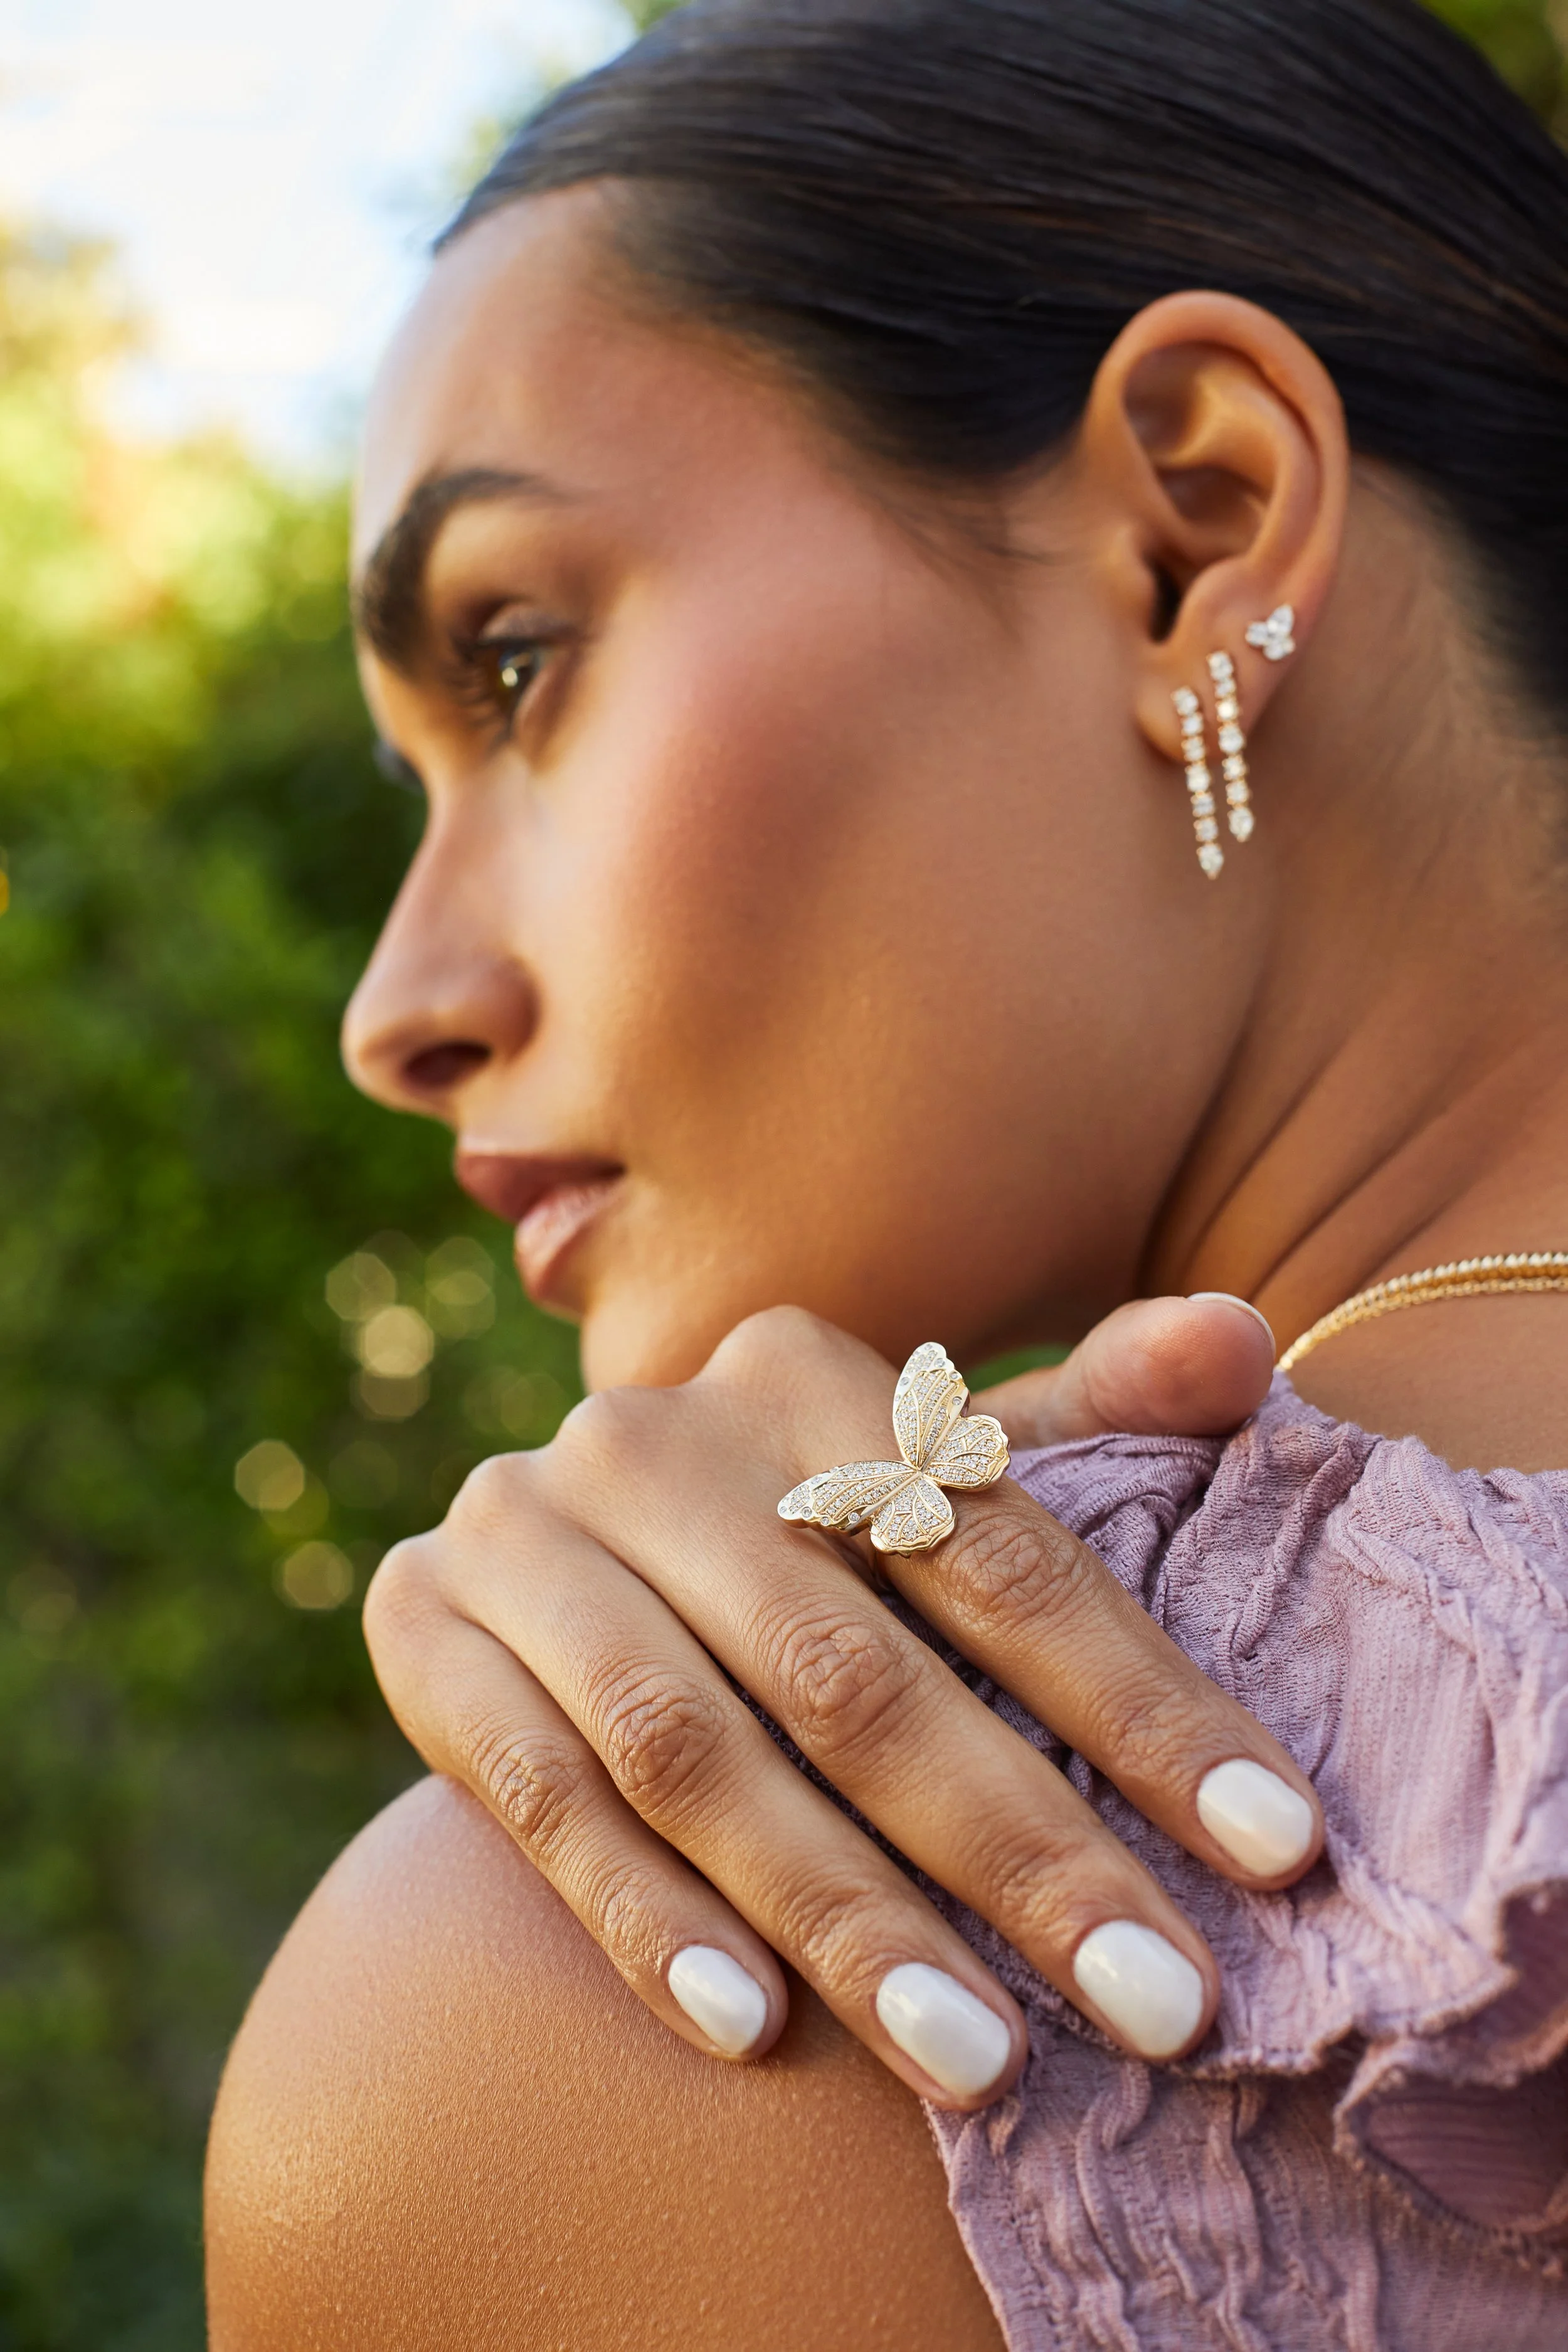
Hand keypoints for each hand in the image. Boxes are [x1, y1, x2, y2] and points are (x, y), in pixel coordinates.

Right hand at [365, 1296, 1318, 2109]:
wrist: (573, 1559)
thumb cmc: (809, 1535)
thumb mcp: (933, 1469)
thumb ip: (1087, 1417)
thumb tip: (1244, 1345)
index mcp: (796, 1371)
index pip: (994, 1545)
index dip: (1139, 1697)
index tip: (1275, 1846)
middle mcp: (647, 1436)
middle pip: (850, 1667)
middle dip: (1015, 1846)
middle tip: (1161, 2001)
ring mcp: (518, 1529)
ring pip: (694, 1749)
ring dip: (840, 1913)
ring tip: (981, 2060)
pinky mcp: (418, 1627)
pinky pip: (537, 1796)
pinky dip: (646, 1918)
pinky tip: (756, 2033)